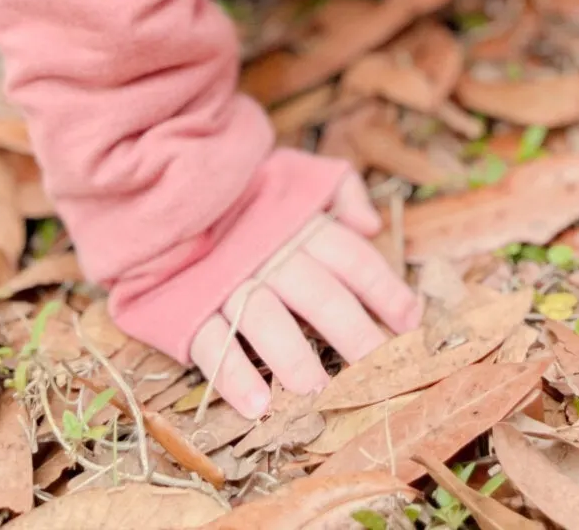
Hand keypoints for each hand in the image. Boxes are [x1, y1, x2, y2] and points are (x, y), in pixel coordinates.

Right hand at [189, 171, 421, 417]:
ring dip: (293, 359)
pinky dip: (232, 375)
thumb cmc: (246, 191)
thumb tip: (373, 224)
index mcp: (300, 223)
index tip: (411, 323)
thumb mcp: (296, 174)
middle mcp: (270, 252)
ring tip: (317, 393)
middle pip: (319, 295)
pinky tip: (257, 405)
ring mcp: (228, 280)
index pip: (352, 258)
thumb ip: (339, 189)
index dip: (384, 289)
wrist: (167, 186)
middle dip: (353, 333)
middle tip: (379, 370)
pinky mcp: (190, 305)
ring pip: (266, 321)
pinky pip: (212, 342)